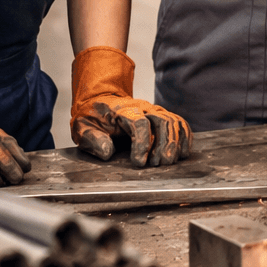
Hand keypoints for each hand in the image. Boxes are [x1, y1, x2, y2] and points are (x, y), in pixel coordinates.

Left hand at [72, 99, 191, 167]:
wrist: (100, 102)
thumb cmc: (92, 118)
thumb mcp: (82, 128)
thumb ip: (93, 139)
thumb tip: (108, 152)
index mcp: (122, 110)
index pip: (139, 122)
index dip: (142, 143)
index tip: (139, 163)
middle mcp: (142, 107)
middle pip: (162, 120)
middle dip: (164, 144)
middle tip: (159, 164)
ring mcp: (154, 110)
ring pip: (173, 121)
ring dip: (175, 143)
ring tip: (168, 162)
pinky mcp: (161, 116)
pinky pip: (179, 122)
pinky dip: (184, 137)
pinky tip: (182, 153)